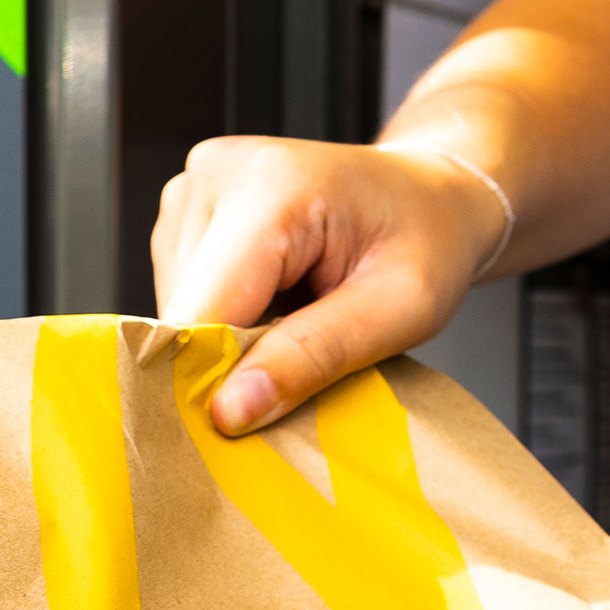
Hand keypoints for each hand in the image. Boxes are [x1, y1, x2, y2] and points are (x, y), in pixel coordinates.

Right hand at [152, 136, 506, 434]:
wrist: (429, 195)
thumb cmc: (427, 242)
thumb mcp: (400, 311)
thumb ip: (315, 356)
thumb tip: (229, 411)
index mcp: (269, 187)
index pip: (201, 312)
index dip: (213, 382)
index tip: (244, 434)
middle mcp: (216, 175)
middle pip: (184, 314)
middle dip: (230, 363)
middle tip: (303, 369)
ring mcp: (194, 190)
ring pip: (180, 312)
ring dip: (230, 344)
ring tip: (298, 324)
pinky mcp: (187, 214)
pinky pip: (186, 298)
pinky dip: (227, 323)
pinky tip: (277, 308)